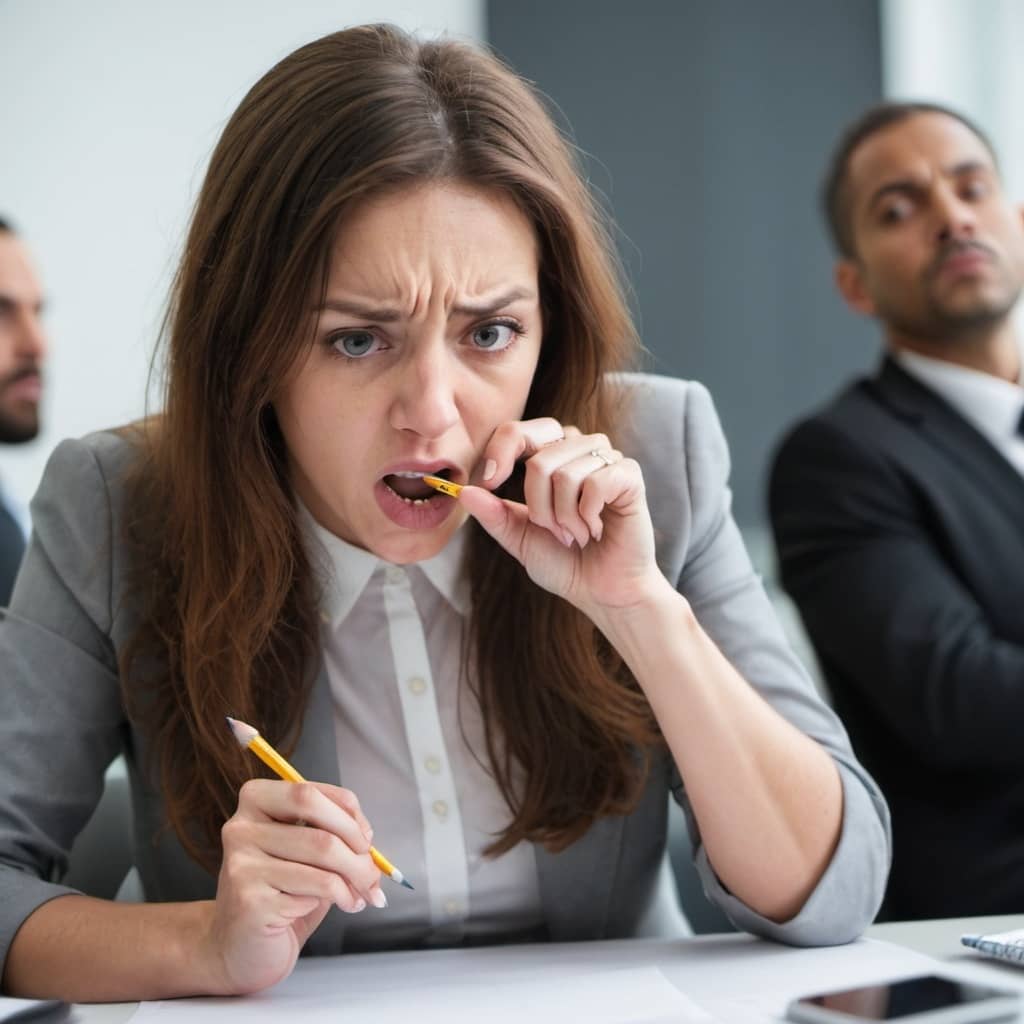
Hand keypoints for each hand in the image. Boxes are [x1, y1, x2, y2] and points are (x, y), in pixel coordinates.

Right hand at [198, 780, 383, 993]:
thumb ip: (330, 832)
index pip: (310, 792)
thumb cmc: (280, 894)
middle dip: (357, 849)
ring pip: (323, 856)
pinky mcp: (249, 899)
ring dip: (356, 877)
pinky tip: (344, 905)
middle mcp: (241, 827)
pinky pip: (315, 890)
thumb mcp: (305, 851)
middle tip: (372, 871)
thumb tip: (366, 837)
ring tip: (364, 892)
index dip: (348, 813)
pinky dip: (341, 897)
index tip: (367, 838)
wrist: (239, 949)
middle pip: (319, 826)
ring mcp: (241, 863)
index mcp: (255, 801)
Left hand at [459, 417, 666, 614]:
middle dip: (537, 503)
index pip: (517, 431)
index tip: (490, 482)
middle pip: (540, 457)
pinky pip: (596, 482)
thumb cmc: (564, 562)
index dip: (499, 453)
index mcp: (548, 455)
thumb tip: (463, 490)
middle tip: (551, 530)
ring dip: (564, 517)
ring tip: (577, 534)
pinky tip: (596, 529)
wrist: (602, 591)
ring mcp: (605, 458)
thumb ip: (493, 514)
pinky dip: (588, 516)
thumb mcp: (518, 538)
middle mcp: (577, 448)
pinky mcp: (629, 475)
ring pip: (564, 474)